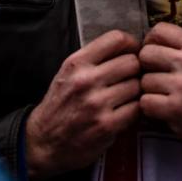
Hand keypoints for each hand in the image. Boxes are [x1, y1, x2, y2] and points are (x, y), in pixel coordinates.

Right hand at [24, 30, 140, 179]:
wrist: (45, 141)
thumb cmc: (60, 105)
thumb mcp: (68, 73)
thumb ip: (94, 58)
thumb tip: (129, 47)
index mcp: (76, 63)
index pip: (116, 39)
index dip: (131, 44)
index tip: (133, 51)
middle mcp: (86, 80)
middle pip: (132, 62)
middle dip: (135, 69)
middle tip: (130, 78)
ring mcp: (96, 104)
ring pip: (137, 85)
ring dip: (135, 91)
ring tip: (125, 96)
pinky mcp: (106, 126)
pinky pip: (137, 109)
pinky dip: (134, 110)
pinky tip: (124, 111)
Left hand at [139, 22, 181, 152]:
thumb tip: (151, 39)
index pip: (160, 30)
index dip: (151, 42)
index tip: (154, 54)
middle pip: (146, 54)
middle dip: (146, 67)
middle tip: (155, 76)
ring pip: (144, 80)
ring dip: (150, 90)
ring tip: (163, 95)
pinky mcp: (176, 109)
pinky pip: (146, 102)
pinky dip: (150, 108)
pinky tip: (162, 109)